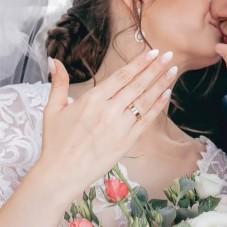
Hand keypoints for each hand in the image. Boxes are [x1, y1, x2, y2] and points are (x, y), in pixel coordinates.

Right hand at [34, 49, 177, 200]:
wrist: (61, 174)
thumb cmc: (55, 142)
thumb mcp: (52, 110)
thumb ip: (58, 83)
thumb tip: (53, 60)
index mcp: (92, 100)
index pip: (122, 76)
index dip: (139, 63)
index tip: (152, 52)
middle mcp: (109, 111)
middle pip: (137, 85)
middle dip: (155, 68)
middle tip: (169, 55)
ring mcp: (120, 127)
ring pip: (145, 101)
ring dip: (161, 84)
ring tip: (173, 70)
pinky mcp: (127, 142)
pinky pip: (146, 120)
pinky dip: (157, 106)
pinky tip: (166, 94)